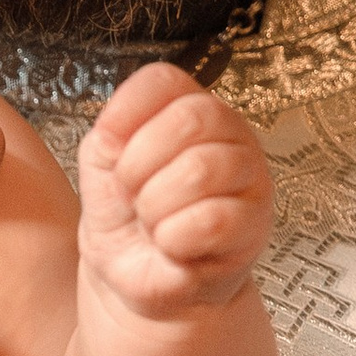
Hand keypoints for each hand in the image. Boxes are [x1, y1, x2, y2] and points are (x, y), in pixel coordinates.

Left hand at [77, 65, 274, 318]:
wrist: (137, 275)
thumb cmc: (127, 216)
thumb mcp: (102, 166)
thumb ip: (108, 135)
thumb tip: (116, 134)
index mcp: (191, 108)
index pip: (165, 80)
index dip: (126, 113)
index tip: (110, 148)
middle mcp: (230, 135)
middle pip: (191, 117)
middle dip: (140, 162)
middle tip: (132, 192)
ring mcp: (249, 179)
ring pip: (203, 169)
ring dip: (156, 204)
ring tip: (153, 221)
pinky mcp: (253, 228)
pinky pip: (212, 220)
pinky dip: (174, 237)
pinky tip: (172, 243)